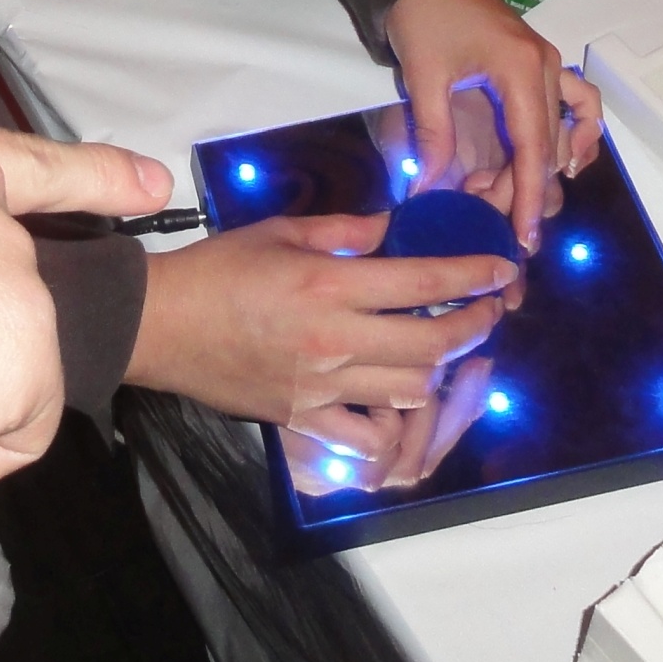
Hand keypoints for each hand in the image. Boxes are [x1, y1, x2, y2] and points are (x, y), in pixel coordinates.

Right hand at [126, 212, 513, 424]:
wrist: (160, 324)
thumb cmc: (218, 269)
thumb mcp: (281, 231)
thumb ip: (344, 231)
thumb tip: (394, 227)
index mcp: (330, 284)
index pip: (424, 282)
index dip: (473, 276)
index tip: (502, 270)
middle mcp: (335, 339)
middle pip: (432, 343)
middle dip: (474, 325)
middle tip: (487, 310)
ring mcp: (321, 386)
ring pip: (411, 390)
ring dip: (436, 368)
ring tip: (439, 348)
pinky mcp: (303, 418)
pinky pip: (366, 433)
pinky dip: (390, 419)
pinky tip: (393, 398)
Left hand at [386, 0, 601, 251]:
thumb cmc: (422, 18)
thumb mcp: (423, 79)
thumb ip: (432, 137)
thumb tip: (426, 191)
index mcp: (519, 69)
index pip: (534, 146)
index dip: (530, 195)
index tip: (526, 236)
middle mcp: (544, 66)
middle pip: (549, 143)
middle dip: (525, 187)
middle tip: (490, 214)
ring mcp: (546, 62)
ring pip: (565, 128)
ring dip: (544, 165)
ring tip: (516, 193)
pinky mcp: (539, 62)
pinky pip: (575, 101)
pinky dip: (577, 131)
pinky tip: (565, 160)